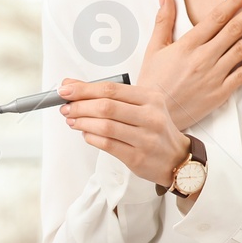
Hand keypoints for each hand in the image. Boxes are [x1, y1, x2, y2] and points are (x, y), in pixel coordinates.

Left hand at [58, 76, 192, 188]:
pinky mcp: (137, 157)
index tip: (65, 89)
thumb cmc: (154, 129)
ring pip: (105, 126)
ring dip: (83, 122)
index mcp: (151, 99)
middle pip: (106, 107)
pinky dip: (91, 138)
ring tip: (72, 120)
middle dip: (80, 106)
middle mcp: (150, 117)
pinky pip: (107, 145)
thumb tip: (72, 84)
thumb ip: (109, 95)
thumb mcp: (140, 106)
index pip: (111, 89)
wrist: (176, 158)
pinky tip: (85, 134)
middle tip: (66, 108)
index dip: (84, 89)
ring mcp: (145, 138)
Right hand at [136, 0, 241, 127]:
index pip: (217, 17)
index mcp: (188, 45)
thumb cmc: (154, 83)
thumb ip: (163, 20)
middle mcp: (203, 58)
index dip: (235, 0)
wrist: (155, 115)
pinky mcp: (219, 93)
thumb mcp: (154, 48)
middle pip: (235, 29)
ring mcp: (213, 75)